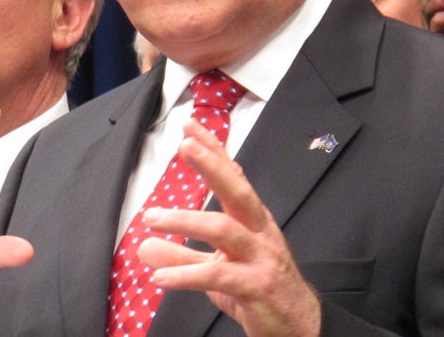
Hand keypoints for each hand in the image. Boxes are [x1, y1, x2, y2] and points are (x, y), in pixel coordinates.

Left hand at [136, 118, 320, 336]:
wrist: (298, 327)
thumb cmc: (258, 290)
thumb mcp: (216, 270)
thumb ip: (182, 255)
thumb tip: (144, 245)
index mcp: (252, 221)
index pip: (233, 177)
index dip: (214, 150)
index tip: (190, 127)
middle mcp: (259, 233)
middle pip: (237, 190)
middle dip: (212, 165)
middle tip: (184, 146)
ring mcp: (260, 258)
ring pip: (225, 229)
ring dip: (185, 221)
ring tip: (151, 219)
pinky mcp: (257, 287)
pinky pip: (219, 276)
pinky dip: (187, 273)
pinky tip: (161, 275)